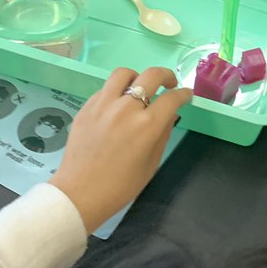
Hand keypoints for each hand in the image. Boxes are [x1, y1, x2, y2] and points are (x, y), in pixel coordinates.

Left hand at [49, 67, 191, 233]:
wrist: (80, 193)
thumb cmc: (121, 185)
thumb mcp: (151, 162)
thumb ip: (163, 133)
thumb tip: (169, 114)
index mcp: (147, 124)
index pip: (172, 98)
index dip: (183, 94)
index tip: (186, 95)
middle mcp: (126, 107)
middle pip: (151, 75)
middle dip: (166, 76)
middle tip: (169, 84)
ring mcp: (104, 104)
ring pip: (124, 74)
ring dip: (137, 77)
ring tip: (139, 88)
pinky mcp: (86, 107)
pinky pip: (105, 89)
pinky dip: (116, 92)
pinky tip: (117, 106)